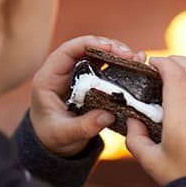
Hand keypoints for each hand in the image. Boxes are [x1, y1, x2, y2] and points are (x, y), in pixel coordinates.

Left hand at [30, 35, 145, 156]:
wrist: (52, 142)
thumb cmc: (51, 136)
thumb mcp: (63, 134)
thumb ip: (83, 127)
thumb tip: (108, 116)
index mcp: (49, 78)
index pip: (68, 50)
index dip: (89, 44)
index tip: (110, 48)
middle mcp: (64, 71)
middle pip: (87, 49)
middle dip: (109, 47)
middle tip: (130, 55)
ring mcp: (78, 75)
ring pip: (99, 55)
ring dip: (117, 55)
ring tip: (135, 60)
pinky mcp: (90, 82)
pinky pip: (105, 68)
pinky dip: (120, 66)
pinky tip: (134, 67)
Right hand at [125, 55, 185, 186]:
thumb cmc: (182, 178)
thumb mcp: (149, 160)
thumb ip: (135, 137)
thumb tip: (133, 120)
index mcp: (183, 116)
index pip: (175, 74)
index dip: (162, 63)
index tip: (152, 64)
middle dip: (175, 60)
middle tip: (162, 66)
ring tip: (179, 72)